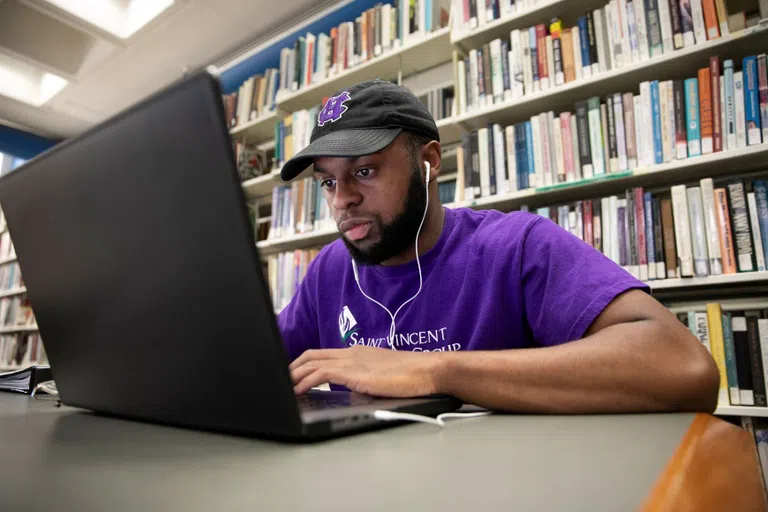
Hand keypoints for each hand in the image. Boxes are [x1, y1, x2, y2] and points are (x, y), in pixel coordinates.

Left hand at [289, 345, 441, 396]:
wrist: (429, 370)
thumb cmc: (412, 375)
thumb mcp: (381, 376)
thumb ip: (363, 379)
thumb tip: (351, 391)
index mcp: (358, 352)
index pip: (321, 353)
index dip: (302, 363)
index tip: (292, 373)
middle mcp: (352, 353)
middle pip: (311, 354)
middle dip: (291, 367)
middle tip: (281, 380)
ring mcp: (353, 361)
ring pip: (311, 362)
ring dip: (293, 375)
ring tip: (283, 387)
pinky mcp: (355, 372)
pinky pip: (321, 373)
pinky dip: (305, 381)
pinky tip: (299, 390)